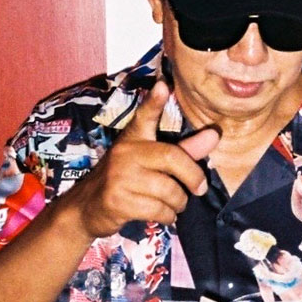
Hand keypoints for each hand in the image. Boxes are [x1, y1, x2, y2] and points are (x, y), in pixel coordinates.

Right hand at [66, 81, 219, 237]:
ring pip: (168, 189)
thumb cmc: (126, 180)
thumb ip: (184, 150)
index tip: (163, 86)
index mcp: (134, 138)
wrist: (87, 208)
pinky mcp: (117, 200)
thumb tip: (214, 135)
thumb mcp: (151, 161)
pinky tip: (164, 214)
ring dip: (180, 202)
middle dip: (193, 177)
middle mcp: (125, 153)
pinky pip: (158, 209)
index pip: (144, 117)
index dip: (154, 102)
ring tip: (176, 204)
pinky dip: (168, 215)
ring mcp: (119, 176)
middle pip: (172, 158)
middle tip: (200, 188)